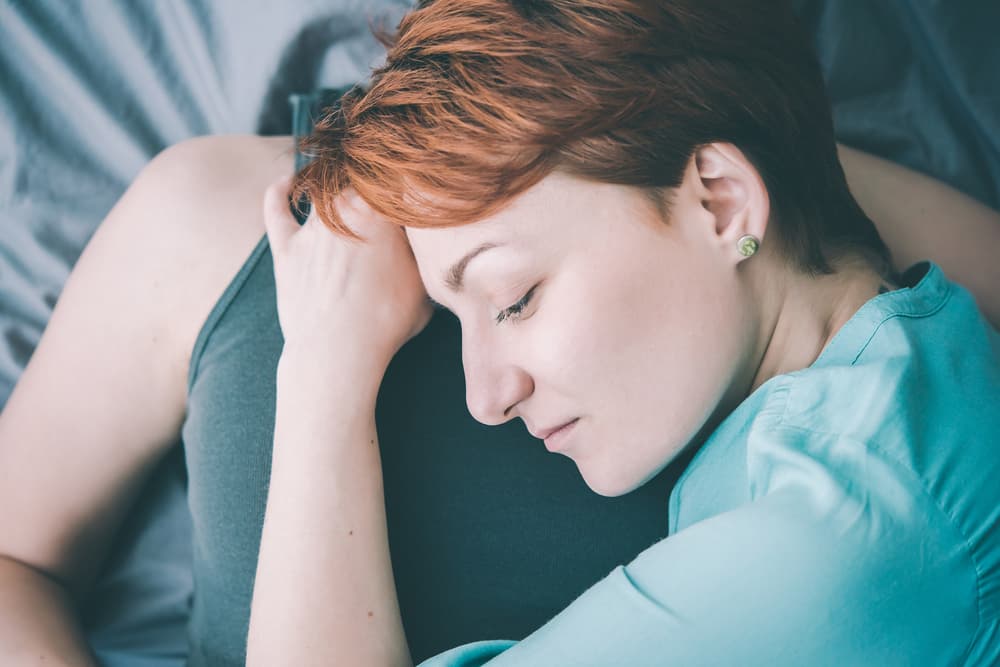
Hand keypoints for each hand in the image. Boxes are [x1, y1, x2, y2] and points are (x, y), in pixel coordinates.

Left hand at [263, 176, 432, 370]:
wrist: (339, 348)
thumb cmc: (388, 320)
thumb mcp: (424, 286)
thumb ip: (422, 257)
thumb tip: (428, 245)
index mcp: (384, 212)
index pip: (395, 185)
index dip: (404, 191)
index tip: (412, 199)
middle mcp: (346, 209)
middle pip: (359, 182)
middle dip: (371, 187)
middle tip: (382, 201)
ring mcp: (312, 228)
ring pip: (322, 190)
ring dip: (334, 188)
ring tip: (344, 191)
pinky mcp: (286, 247)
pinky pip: (276, 208)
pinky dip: (280, 191)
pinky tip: (286, 183)